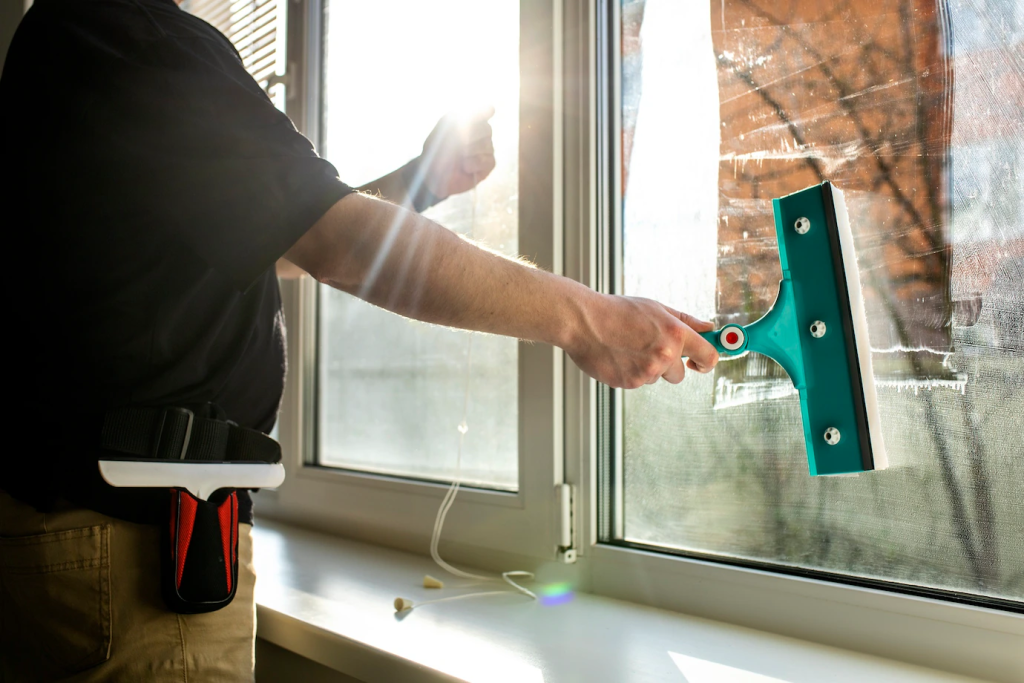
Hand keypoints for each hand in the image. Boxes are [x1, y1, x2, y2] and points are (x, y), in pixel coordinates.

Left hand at [417, 107, 495, 199]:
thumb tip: (483, 113)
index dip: (485, 112)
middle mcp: (481, 132)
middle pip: (486, 128)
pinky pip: (487, 160)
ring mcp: (487, 148)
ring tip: (459, 159)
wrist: (433, 176)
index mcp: (468, 120)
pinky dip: (474, 164)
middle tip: (457, 146)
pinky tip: (466, 167)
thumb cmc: (436, 153)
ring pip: (486, 145)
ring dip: (468, 153)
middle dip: (470, 137)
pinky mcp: (489, 163)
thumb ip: (458, 120)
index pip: (484, 111)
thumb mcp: (441, 133)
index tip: (489, 111)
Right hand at [564, 294, 718, 388]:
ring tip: (626, 347)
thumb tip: (709, 328)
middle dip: (668, 366)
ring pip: (655, 377)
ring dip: (646, 368)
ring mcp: (647, 371)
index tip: (700, 362)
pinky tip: (617, 355)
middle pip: (680, 374)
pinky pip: (637, 382)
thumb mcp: (656, 308)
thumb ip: (685, 321)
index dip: (707, 361)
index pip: (709, 356)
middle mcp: (665, 354)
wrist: (583, 321)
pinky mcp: (629, 383)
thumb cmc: (618, 311)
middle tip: (647, 347)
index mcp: (675, 333)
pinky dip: (629, 372)